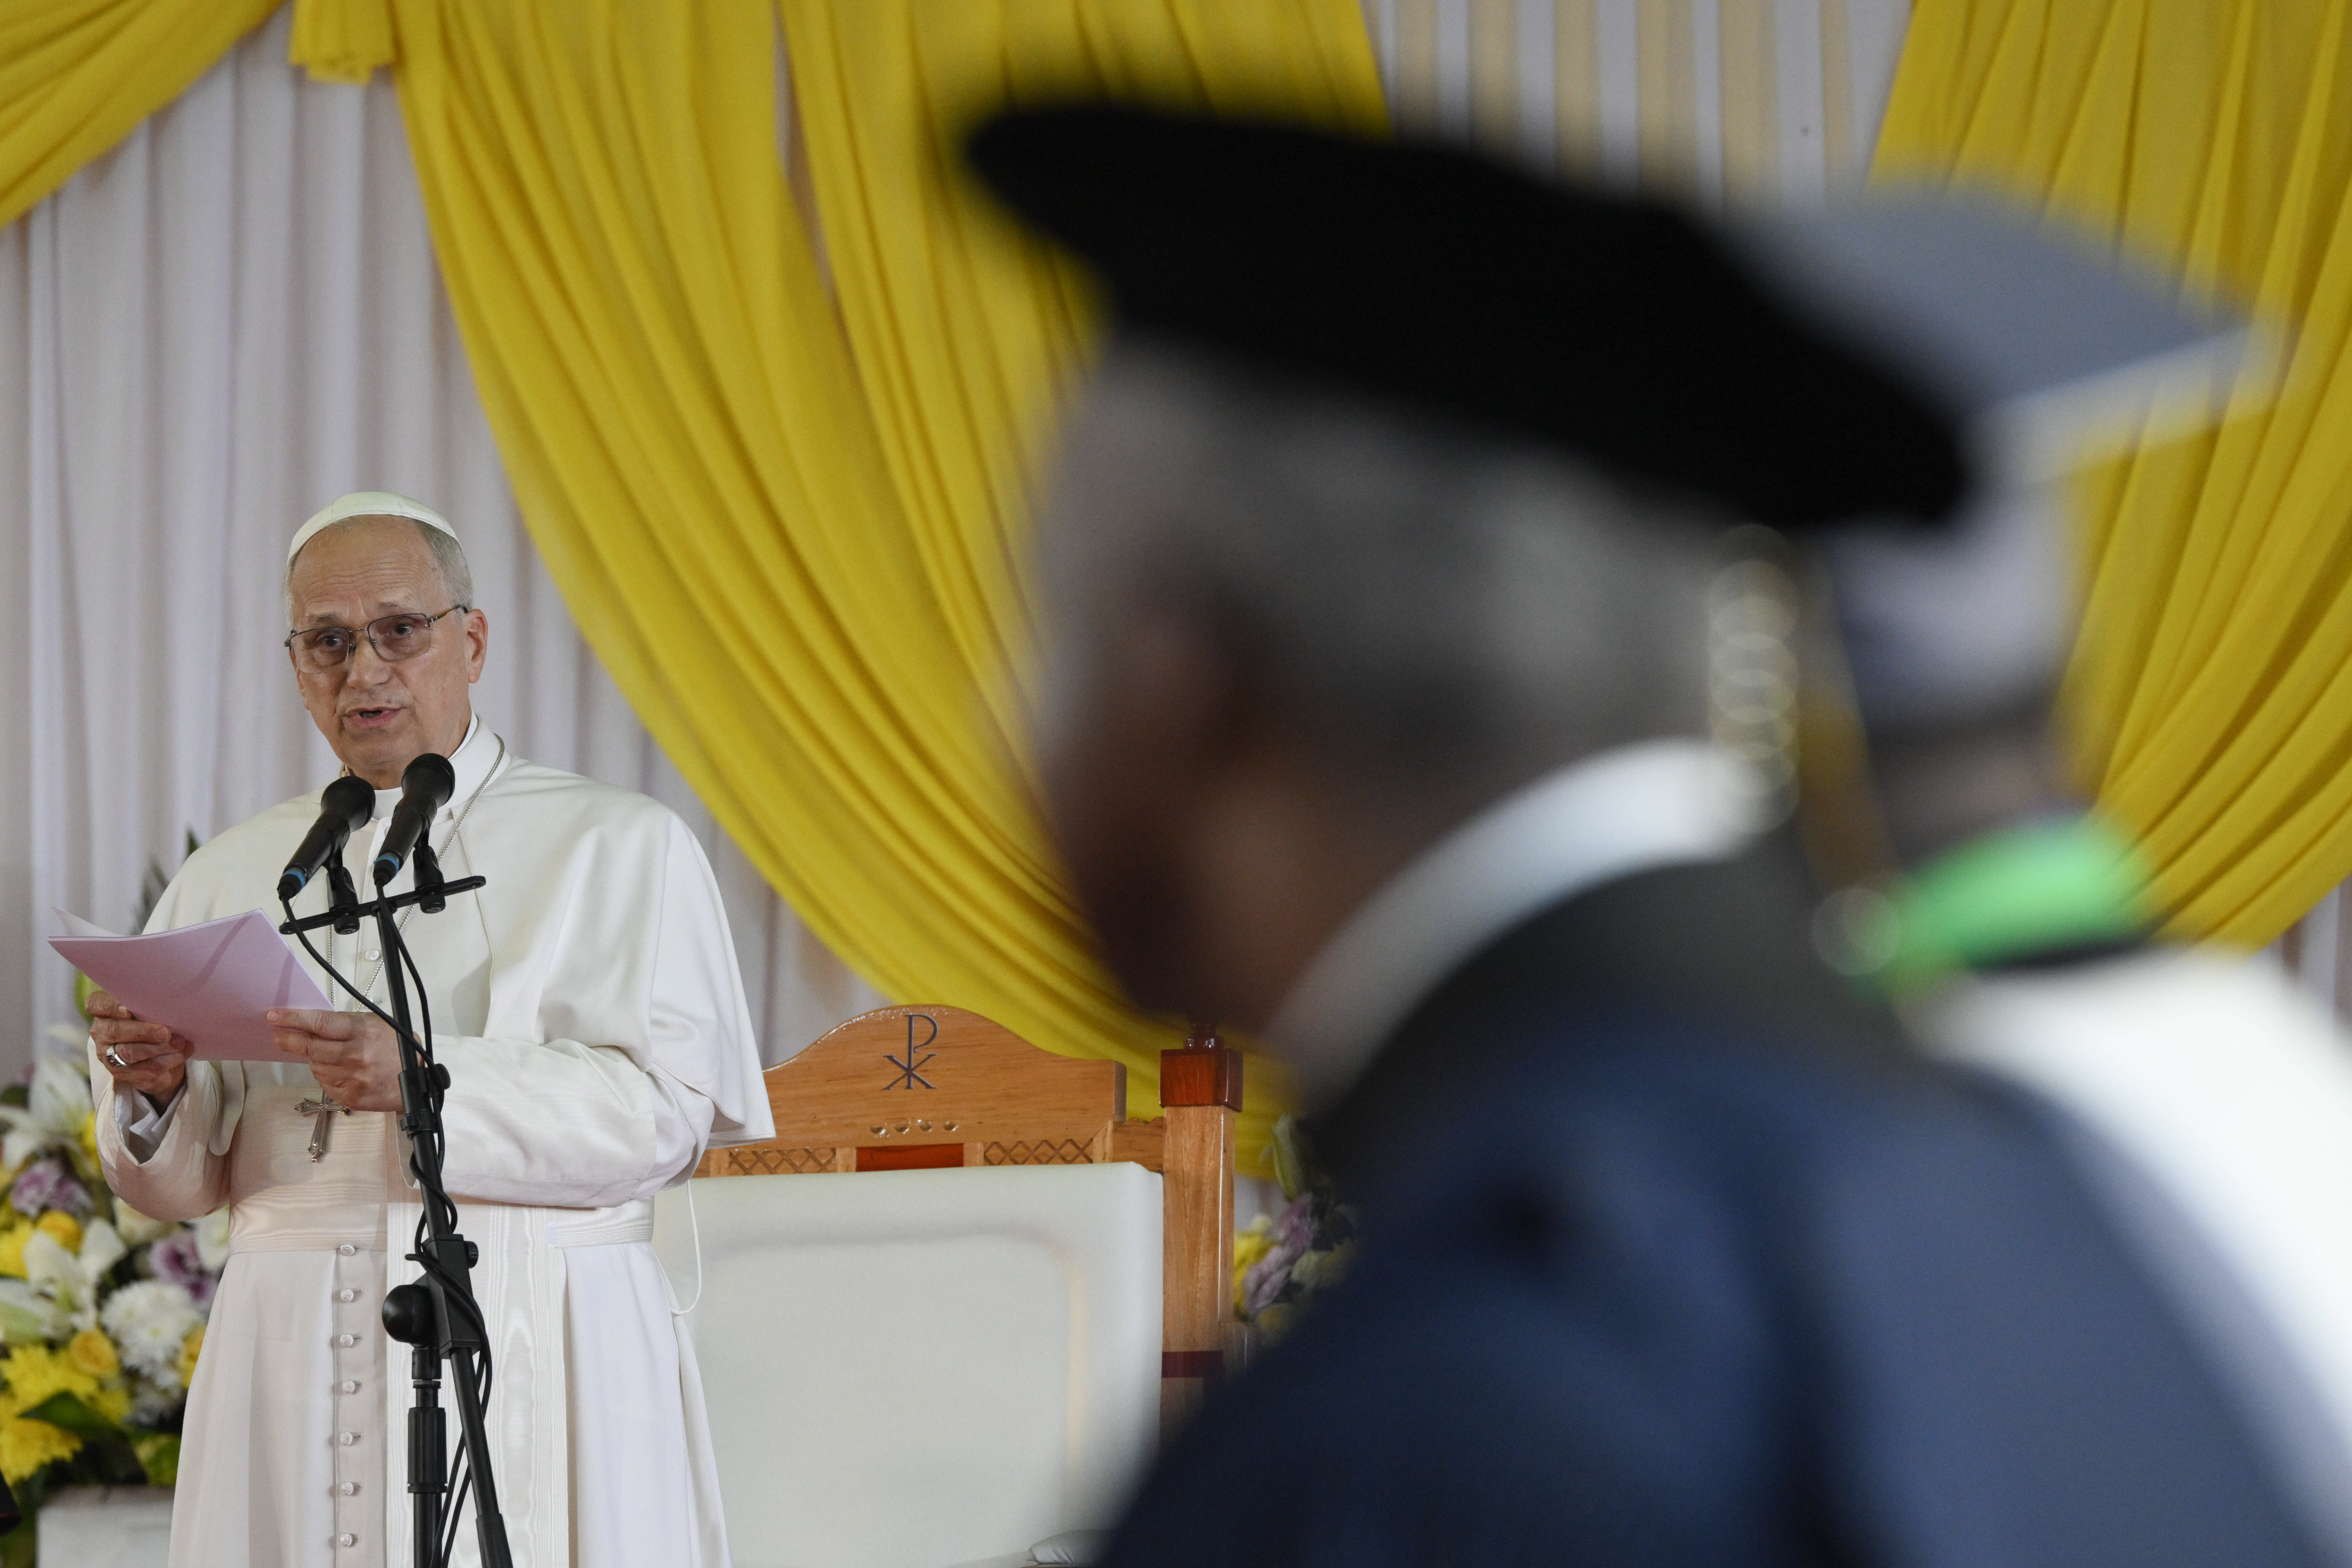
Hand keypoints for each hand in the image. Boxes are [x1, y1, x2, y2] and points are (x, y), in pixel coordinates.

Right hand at [88, 989, 190, 1100]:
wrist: (158, 1054)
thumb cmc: (153, 1022)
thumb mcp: (150, 1011)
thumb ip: (152, 1006)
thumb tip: (173, 1005)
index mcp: (103, 1012)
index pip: (96, 1004)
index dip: (110, 1007)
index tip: (128, 1010)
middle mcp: (101, 1033)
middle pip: (115, 1031)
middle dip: (143, 1031)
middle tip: (166, 1032)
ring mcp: (108, 1055)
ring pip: (129, 1053)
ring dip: (158, 1048)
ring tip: (180, 1042)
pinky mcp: (122, 1074)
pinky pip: (144, 1069)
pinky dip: (167, 1060)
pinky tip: (182, 1052)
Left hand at [267, 1009, 404, 1111]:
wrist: (418, 1081)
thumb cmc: (397, 1049)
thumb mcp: (377, 1025)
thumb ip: (347, 1024)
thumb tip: (314, 1024)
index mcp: (363, 1032)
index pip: (321, 1023)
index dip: (294, 1019)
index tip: (275, 1016)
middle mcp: (356, 1055)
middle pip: (311, 1047)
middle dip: (290, 1040)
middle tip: (278, 1036)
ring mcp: (352, 1078)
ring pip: (316, 1067)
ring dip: (314, 1059)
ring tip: (325, 1054)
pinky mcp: (351, 1097)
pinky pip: (326, 1084)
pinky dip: (326, 1075)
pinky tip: (338, 1070)